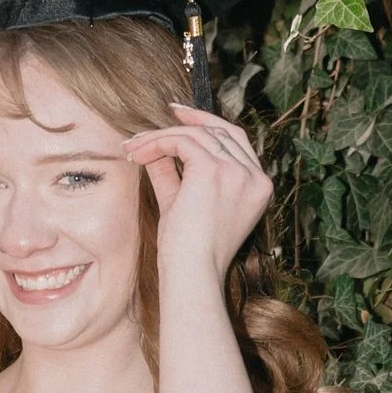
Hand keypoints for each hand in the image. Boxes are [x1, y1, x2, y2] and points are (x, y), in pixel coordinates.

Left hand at [124, 104, 272, 288]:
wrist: (191, 275)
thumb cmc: (188, 253)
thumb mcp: (183, 205)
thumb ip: (174, 175)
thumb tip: (156, 151)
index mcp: (257, 187)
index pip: (236, 141)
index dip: (208, 124)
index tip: (180, 117)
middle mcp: (254, 177)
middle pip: (220, 131)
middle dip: (186, 122)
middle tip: (155, 121)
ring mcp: (237, 172)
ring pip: (197, 134)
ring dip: (161, 137)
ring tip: (134, 149)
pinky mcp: (214, 170)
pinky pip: (182, 141)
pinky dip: (157, 143)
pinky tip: (138, 155)